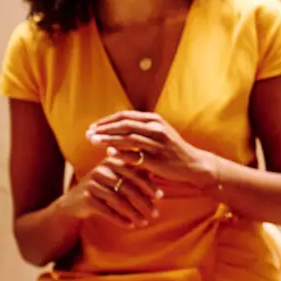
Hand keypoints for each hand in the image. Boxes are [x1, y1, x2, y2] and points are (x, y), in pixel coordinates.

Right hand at [61, 155, 162, 227]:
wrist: (72, 204)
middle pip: (128, 187)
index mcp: (111, 161)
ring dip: (134, 213)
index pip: (135, 172)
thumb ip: (132, 174)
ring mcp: (92, 184)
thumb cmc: (101, 189)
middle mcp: (101, 170)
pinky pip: (107, 211)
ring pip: (119, 201)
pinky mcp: (86, 198)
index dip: (148, 185)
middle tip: (156, 213)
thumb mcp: (115, 179)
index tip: (161, 196)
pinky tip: (131, 226)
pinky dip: (120, 219)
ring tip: (145, 223)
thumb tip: (153, 172)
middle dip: (144, 202)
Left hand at [86, 111, 212, 186]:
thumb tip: (115, 130)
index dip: (107, 121)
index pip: (125, 116)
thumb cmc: (172, 150)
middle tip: (88, 134)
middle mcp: (156, 129)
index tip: (92, 127)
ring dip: (108, 140)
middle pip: (124, 125)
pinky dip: (121, 154)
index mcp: (155, 120)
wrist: (193, 164)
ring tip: (93, 142)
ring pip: (127, 139)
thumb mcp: (159, 134)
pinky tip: (109, 154)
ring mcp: (158, 144)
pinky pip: (135, 156)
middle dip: (104, 129)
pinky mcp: (158, 159)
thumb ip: (140, 130)